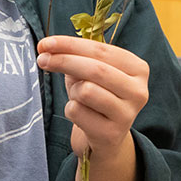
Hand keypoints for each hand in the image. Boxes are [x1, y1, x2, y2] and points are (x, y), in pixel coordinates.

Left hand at [35, 36, 149, 156]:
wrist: (105, 137)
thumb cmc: (97, 96)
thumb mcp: (91, 72)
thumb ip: (74, 56)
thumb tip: (46, 47)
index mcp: (138, 69)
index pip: (101, 50)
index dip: (70, 44)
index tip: (45, 43)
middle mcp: (138, 91)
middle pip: (95, 69)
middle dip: (64, 61)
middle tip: (42, 59)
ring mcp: (127, 114)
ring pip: (86, 91)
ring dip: (73, 91)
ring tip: (78, 97)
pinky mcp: (111, 134)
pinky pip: (77, 112)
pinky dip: (71, 110)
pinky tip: (81, 114)